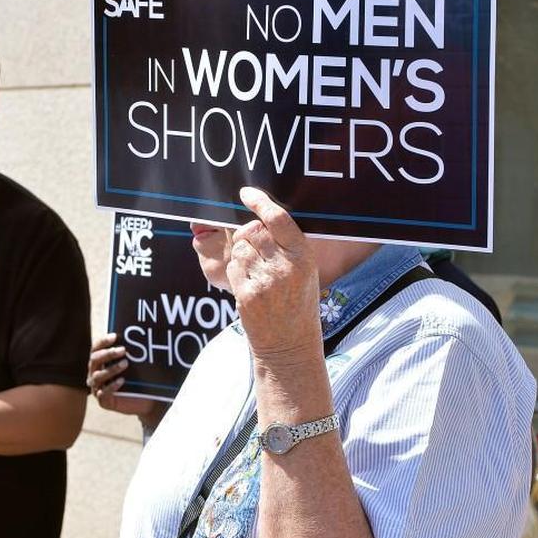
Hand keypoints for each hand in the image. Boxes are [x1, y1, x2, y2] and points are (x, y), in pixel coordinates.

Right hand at [87, 333, 166, 427]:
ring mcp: (97, 388)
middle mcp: (95, 373)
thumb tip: (139, 334)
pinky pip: (103, 393)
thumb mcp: (136, 364)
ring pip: (98, 376)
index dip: (103, 342)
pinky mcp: (103, 401)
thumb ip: (132, 352)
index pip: (96, 348)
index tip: (115, 336)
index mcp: (99, 362)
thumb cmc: (139, 378)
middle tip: (123, 350)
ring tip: (125, 363)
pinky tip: (121, 381)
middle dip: (108, 354)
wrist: (147, 400)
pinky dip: (111, 386)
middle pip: (94, 360)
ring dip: (111, 368)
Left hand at [227, 187, 323, 367]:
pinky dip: (236, 270)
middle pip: (253, 230)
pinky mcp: (246, 294)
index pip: (277, 218)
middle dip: (248, 234)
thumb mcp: (305, 272)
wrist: (290, 344)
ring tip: (256, 272)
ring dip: (241, 253)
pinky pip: (232, 267)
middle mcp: (284, 266)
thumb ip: (286, 246)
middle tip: (255, 248)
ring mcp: (264, 281)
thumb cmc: (297, 304)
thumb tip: (257, 219)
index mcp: (303, 256)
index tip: (246, 193)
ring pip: (239, 248)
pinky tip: (249, 284)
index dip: (259, 201)